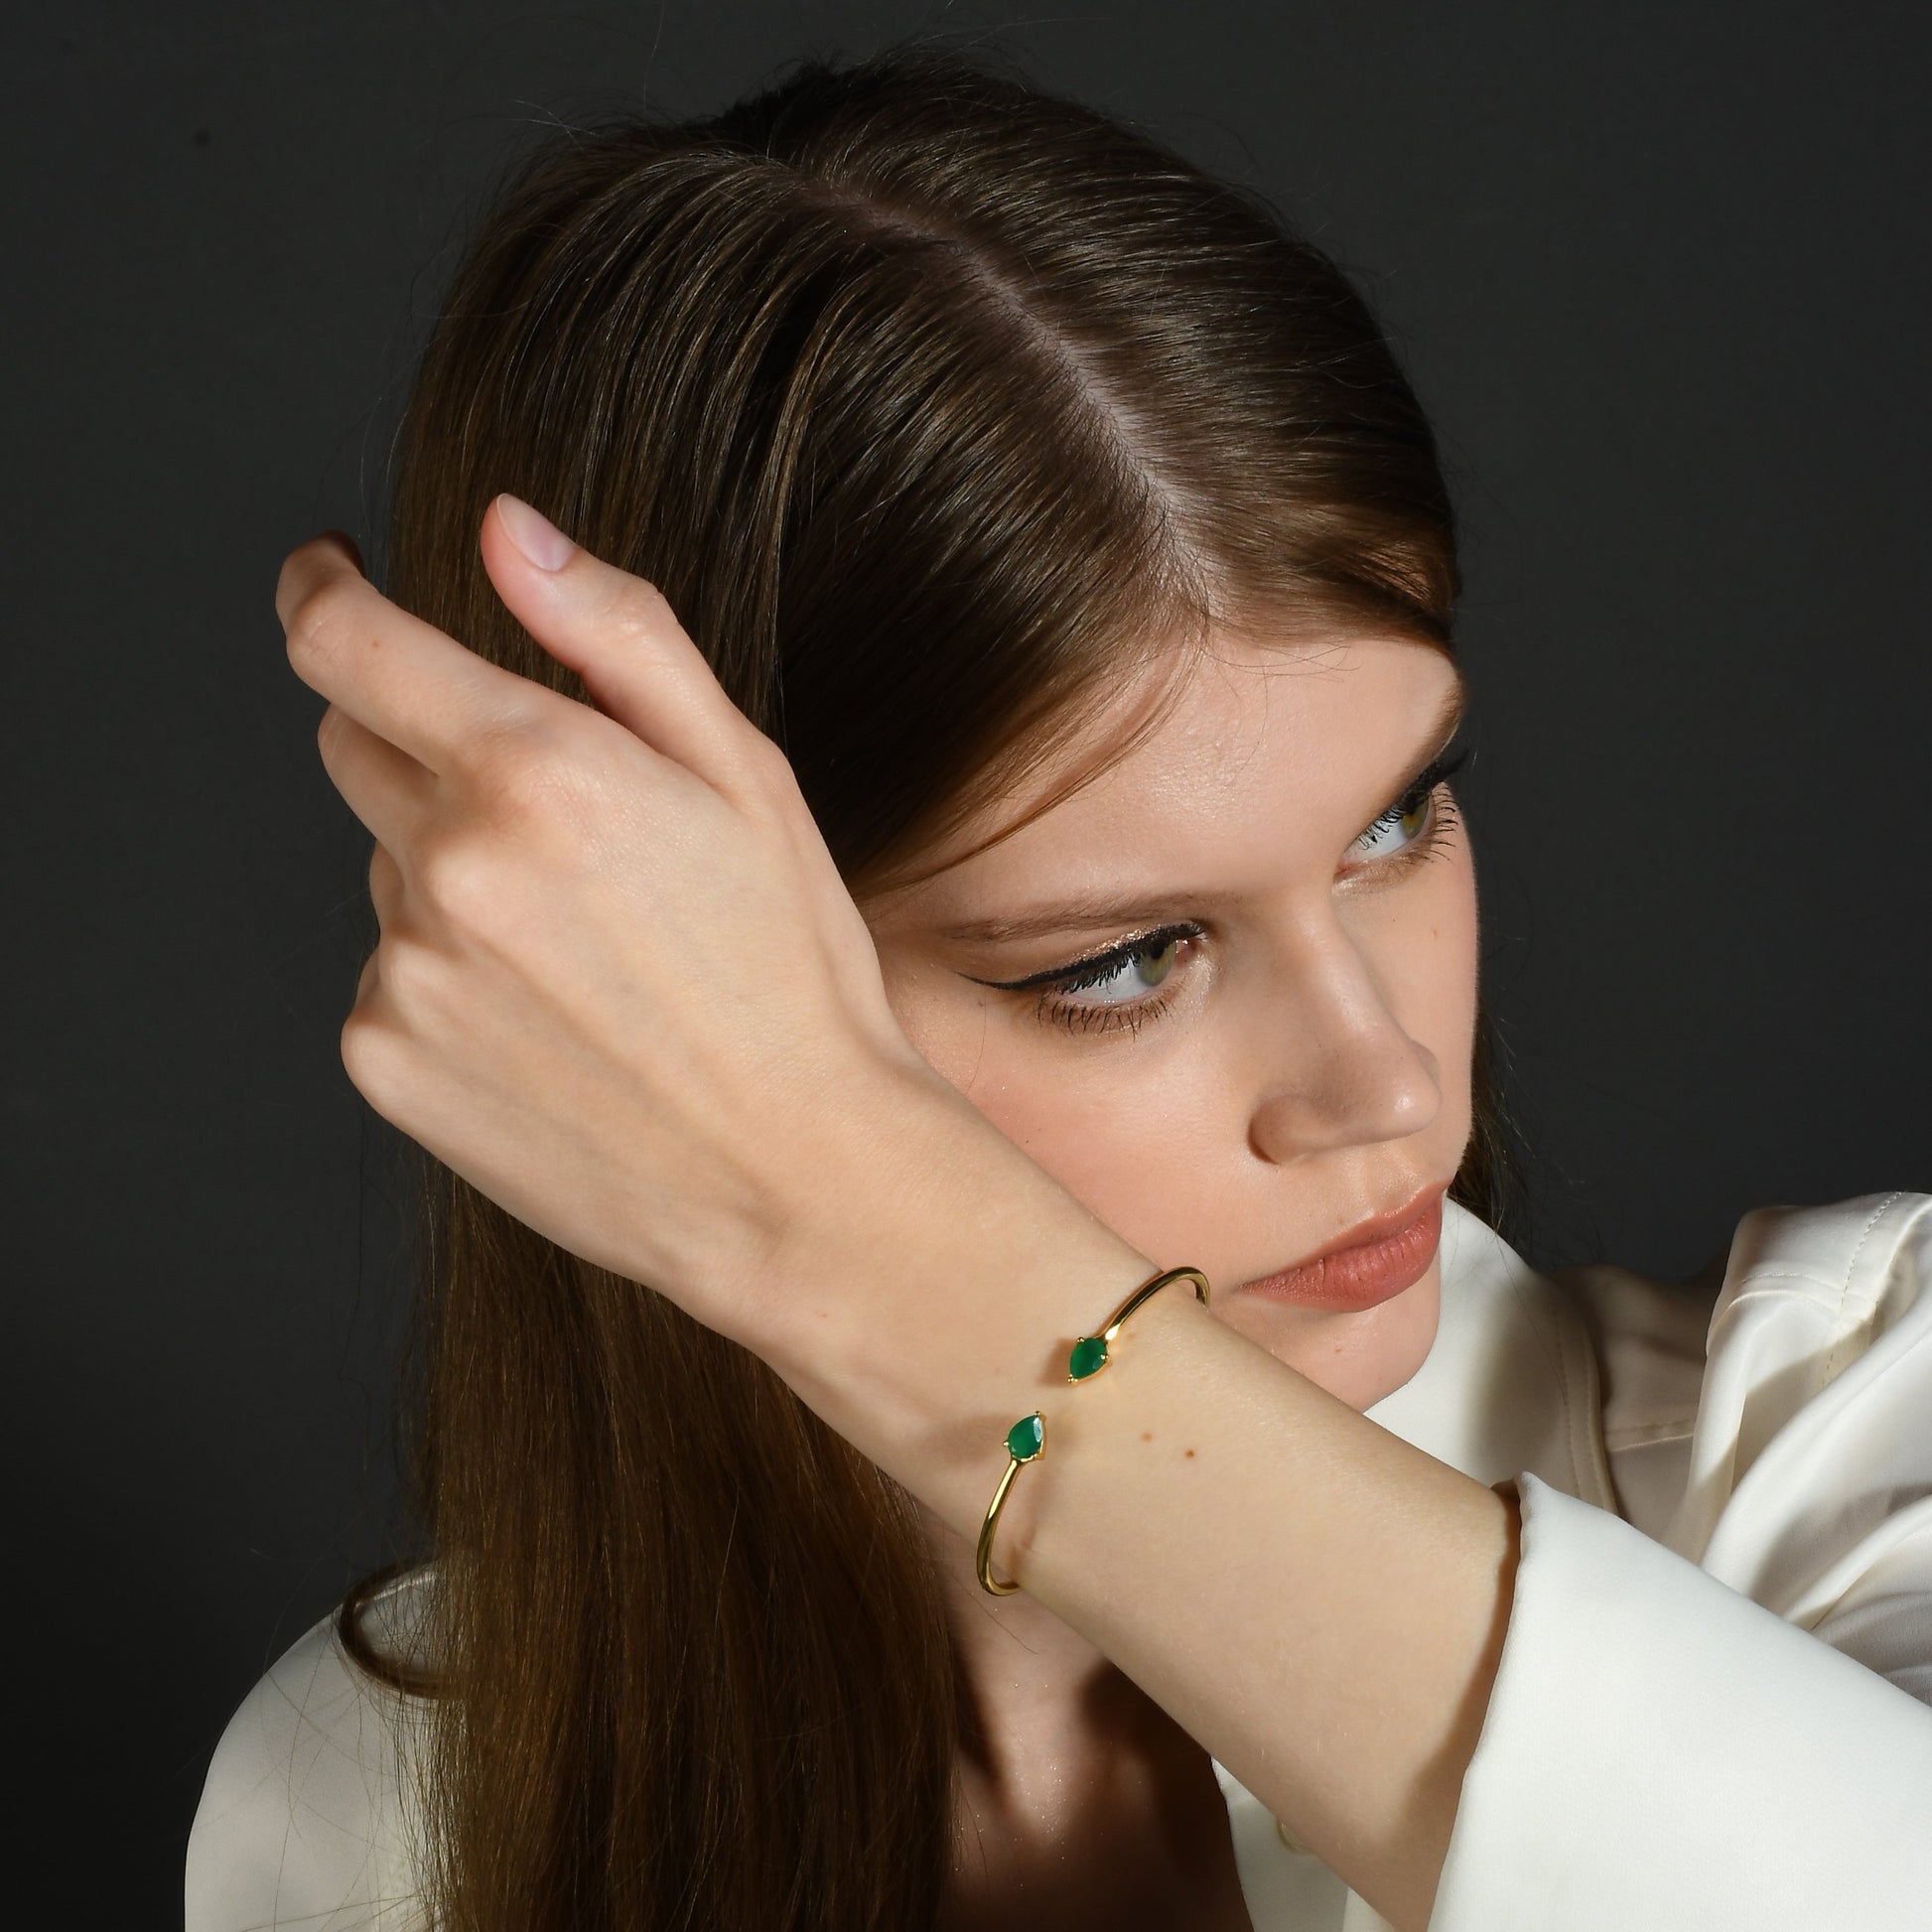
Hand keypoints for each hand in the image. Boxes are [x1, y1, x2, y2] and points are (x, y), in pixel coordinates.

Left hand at [278, 495, 933, 1347]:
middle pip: (357, 748)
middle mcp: (445, 865)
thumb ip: (616, 632)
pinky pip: (387, 975)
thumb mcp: (746, 773)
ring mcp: (403, 972)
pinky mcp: (385, 1060)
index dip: (320, 588)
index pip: (343, 640)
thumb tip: (507, 530)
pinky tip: (552, 1020)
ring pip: (386, 871)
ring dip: (454, 875)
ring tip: (586, 952)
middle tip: (562, 822)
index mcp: (534, 770)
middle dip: (431, 748)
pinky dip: (448, 976)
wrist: (795, 1178)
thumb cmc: (793, 972)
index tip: (326, 573)